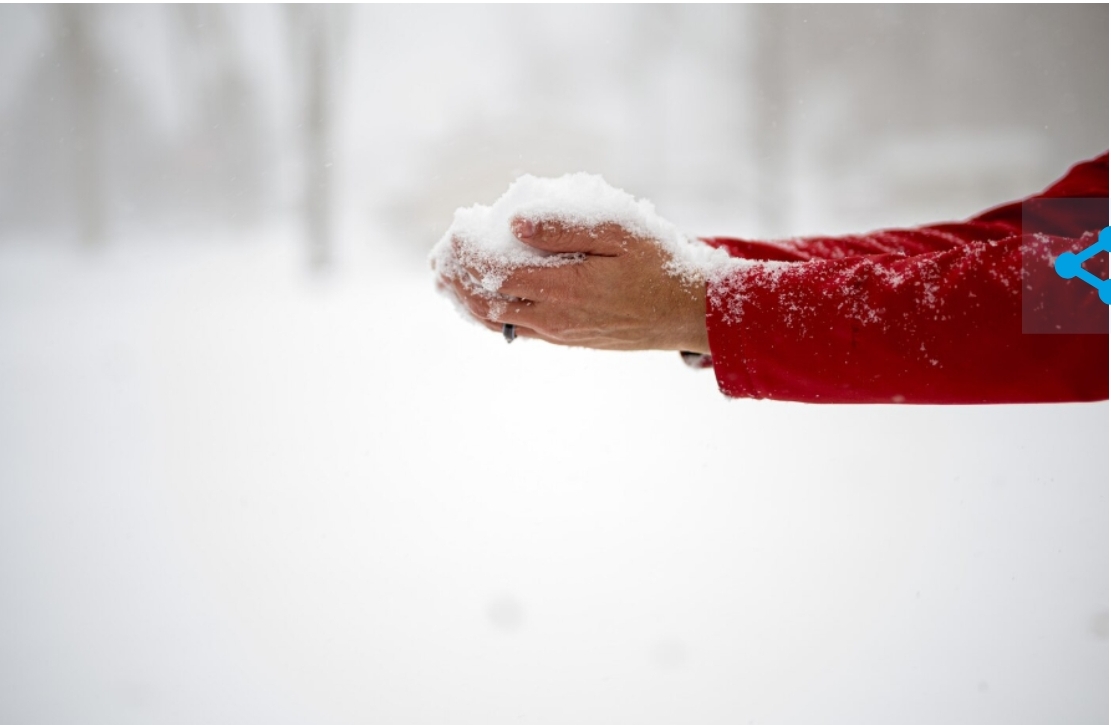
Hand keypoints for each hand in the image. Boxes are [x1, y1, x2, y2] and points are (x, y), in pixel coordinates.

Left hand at [439, 218, 709, 352]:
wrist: (689, 313)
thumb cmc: (659, 263)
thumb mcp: (619, 231)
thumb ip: (565, 226)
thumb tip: (514, 220)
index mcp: (562, 286)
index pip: (495, 269)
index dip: (468, 251)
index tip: (453, 230)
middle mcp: (553, 316)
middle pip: (487, 299)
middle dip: (457, 278)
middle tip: (437, 257)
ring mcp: (559, 332)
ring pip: (497, 320)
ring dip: (467, 299)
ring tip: (446, 281)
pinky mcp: (568, 339)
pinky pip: (517, 330)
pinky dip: (490, 315)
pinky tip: (482, 303)